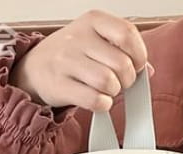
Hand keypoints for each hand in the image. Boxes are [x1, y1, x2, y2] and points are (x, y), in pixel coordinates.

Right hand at [10, 9, 153, 111]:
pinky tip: (99, 101)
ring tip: (106, 91)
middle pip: (122, 64)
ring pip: (108, 82)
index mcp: (93, 20)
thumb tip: (148, 71)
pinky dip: (103, 105)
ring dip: (114, 93)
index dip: (139, 55)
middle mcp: (78, 37)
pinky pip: (94, 100)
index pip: (128, 34)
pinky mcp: (60, 85)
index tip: (137, 65)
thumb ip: (123, 51)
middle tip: (120, 83)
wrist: (34, 69)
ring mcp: (66, 60)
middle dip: (127, 80)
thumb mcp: (95, 41)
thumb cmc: (70, 55)